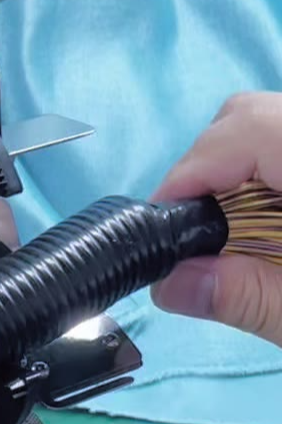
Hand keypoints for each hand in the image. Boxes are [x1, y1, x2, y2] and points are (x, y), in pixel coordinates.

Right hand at [150, 92, 281, 346]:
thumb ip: (245, 296)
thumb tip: (171, 284)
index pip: (244, 131)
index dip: (189, 176)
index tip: (162, 228)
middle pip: (251, 117)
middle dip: (210, 172)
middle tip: (200, 239)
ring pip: (269, 129)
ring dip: (242, 180)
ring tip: (243, 242)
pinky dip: (269, 184)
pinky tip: (277, 232)